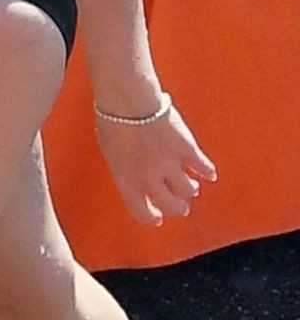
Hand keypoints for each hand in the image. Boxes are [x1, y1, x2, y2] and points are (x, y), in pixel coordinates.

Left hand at [95, 95, 216, 226]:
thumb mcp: (110, 152)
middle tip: (181, 209)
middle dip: (176, 208)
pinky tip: (210, 174)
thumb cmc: (113, 120)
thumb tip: (136, 176)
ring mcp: (170, 164)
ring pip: (188, 189)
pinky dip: (207, 172)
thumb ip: (125, 168)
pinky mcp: (186, 149)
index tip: (157, 219)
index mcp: (126, 180)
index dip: (150, 217)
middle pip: (169, 204)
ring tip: (192, 189)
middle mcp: (149, 178)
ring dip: (190, 190)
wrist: (129, 100)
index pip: (140, 210)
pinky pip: (202, 166)